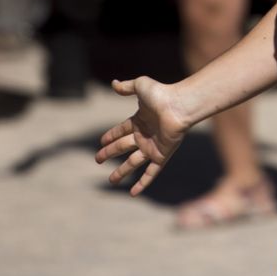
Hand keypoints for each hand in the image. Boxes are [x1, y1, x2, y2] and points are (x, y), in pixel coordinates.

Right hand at [96, 75, 190, 195]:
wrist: (179, 106)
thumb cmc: (161, 94)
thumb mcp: (140, 86)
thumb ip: (126, 87)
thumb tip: (113, 83)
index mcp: (139, 120)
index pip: (121, 130)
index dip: (110, 136)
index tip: (100, 142)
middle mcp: (145, 135)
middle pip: (122, 147)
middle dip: (109, 153)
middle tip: (97, 159)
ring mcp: (153, 147)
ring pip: (133, 163)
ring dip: (122, 172)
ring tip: (111, 181)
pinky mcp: (161, 155)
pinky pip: (150, 172)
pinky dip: (142, 183)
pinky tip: (133, 193)